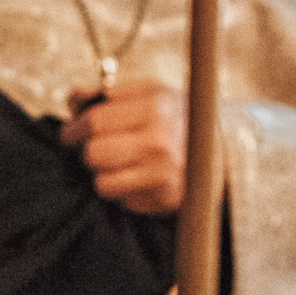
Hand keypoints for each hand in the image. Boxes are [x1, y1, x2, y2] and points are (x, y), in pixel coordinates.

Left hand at [62, 80, 186, 215]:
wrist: (224, 152)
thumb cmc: (176, 119)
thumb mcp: (152, 94)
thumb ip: (110, 94)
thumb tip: (73, 101)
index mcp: (154, 105)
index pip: (93, 121)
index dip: (74, 128)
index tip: (71, 132)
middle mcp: (159, 138)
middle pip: (92, 153)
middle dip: (87, 152)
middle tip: (94, 149)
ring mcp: (162, 172)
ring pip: (101, 181)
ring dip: (103, 174)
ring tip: (119, 164)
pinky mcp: (164, 198)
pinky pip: (121, 200)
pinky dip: (123, 191)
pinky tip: (138, 178)